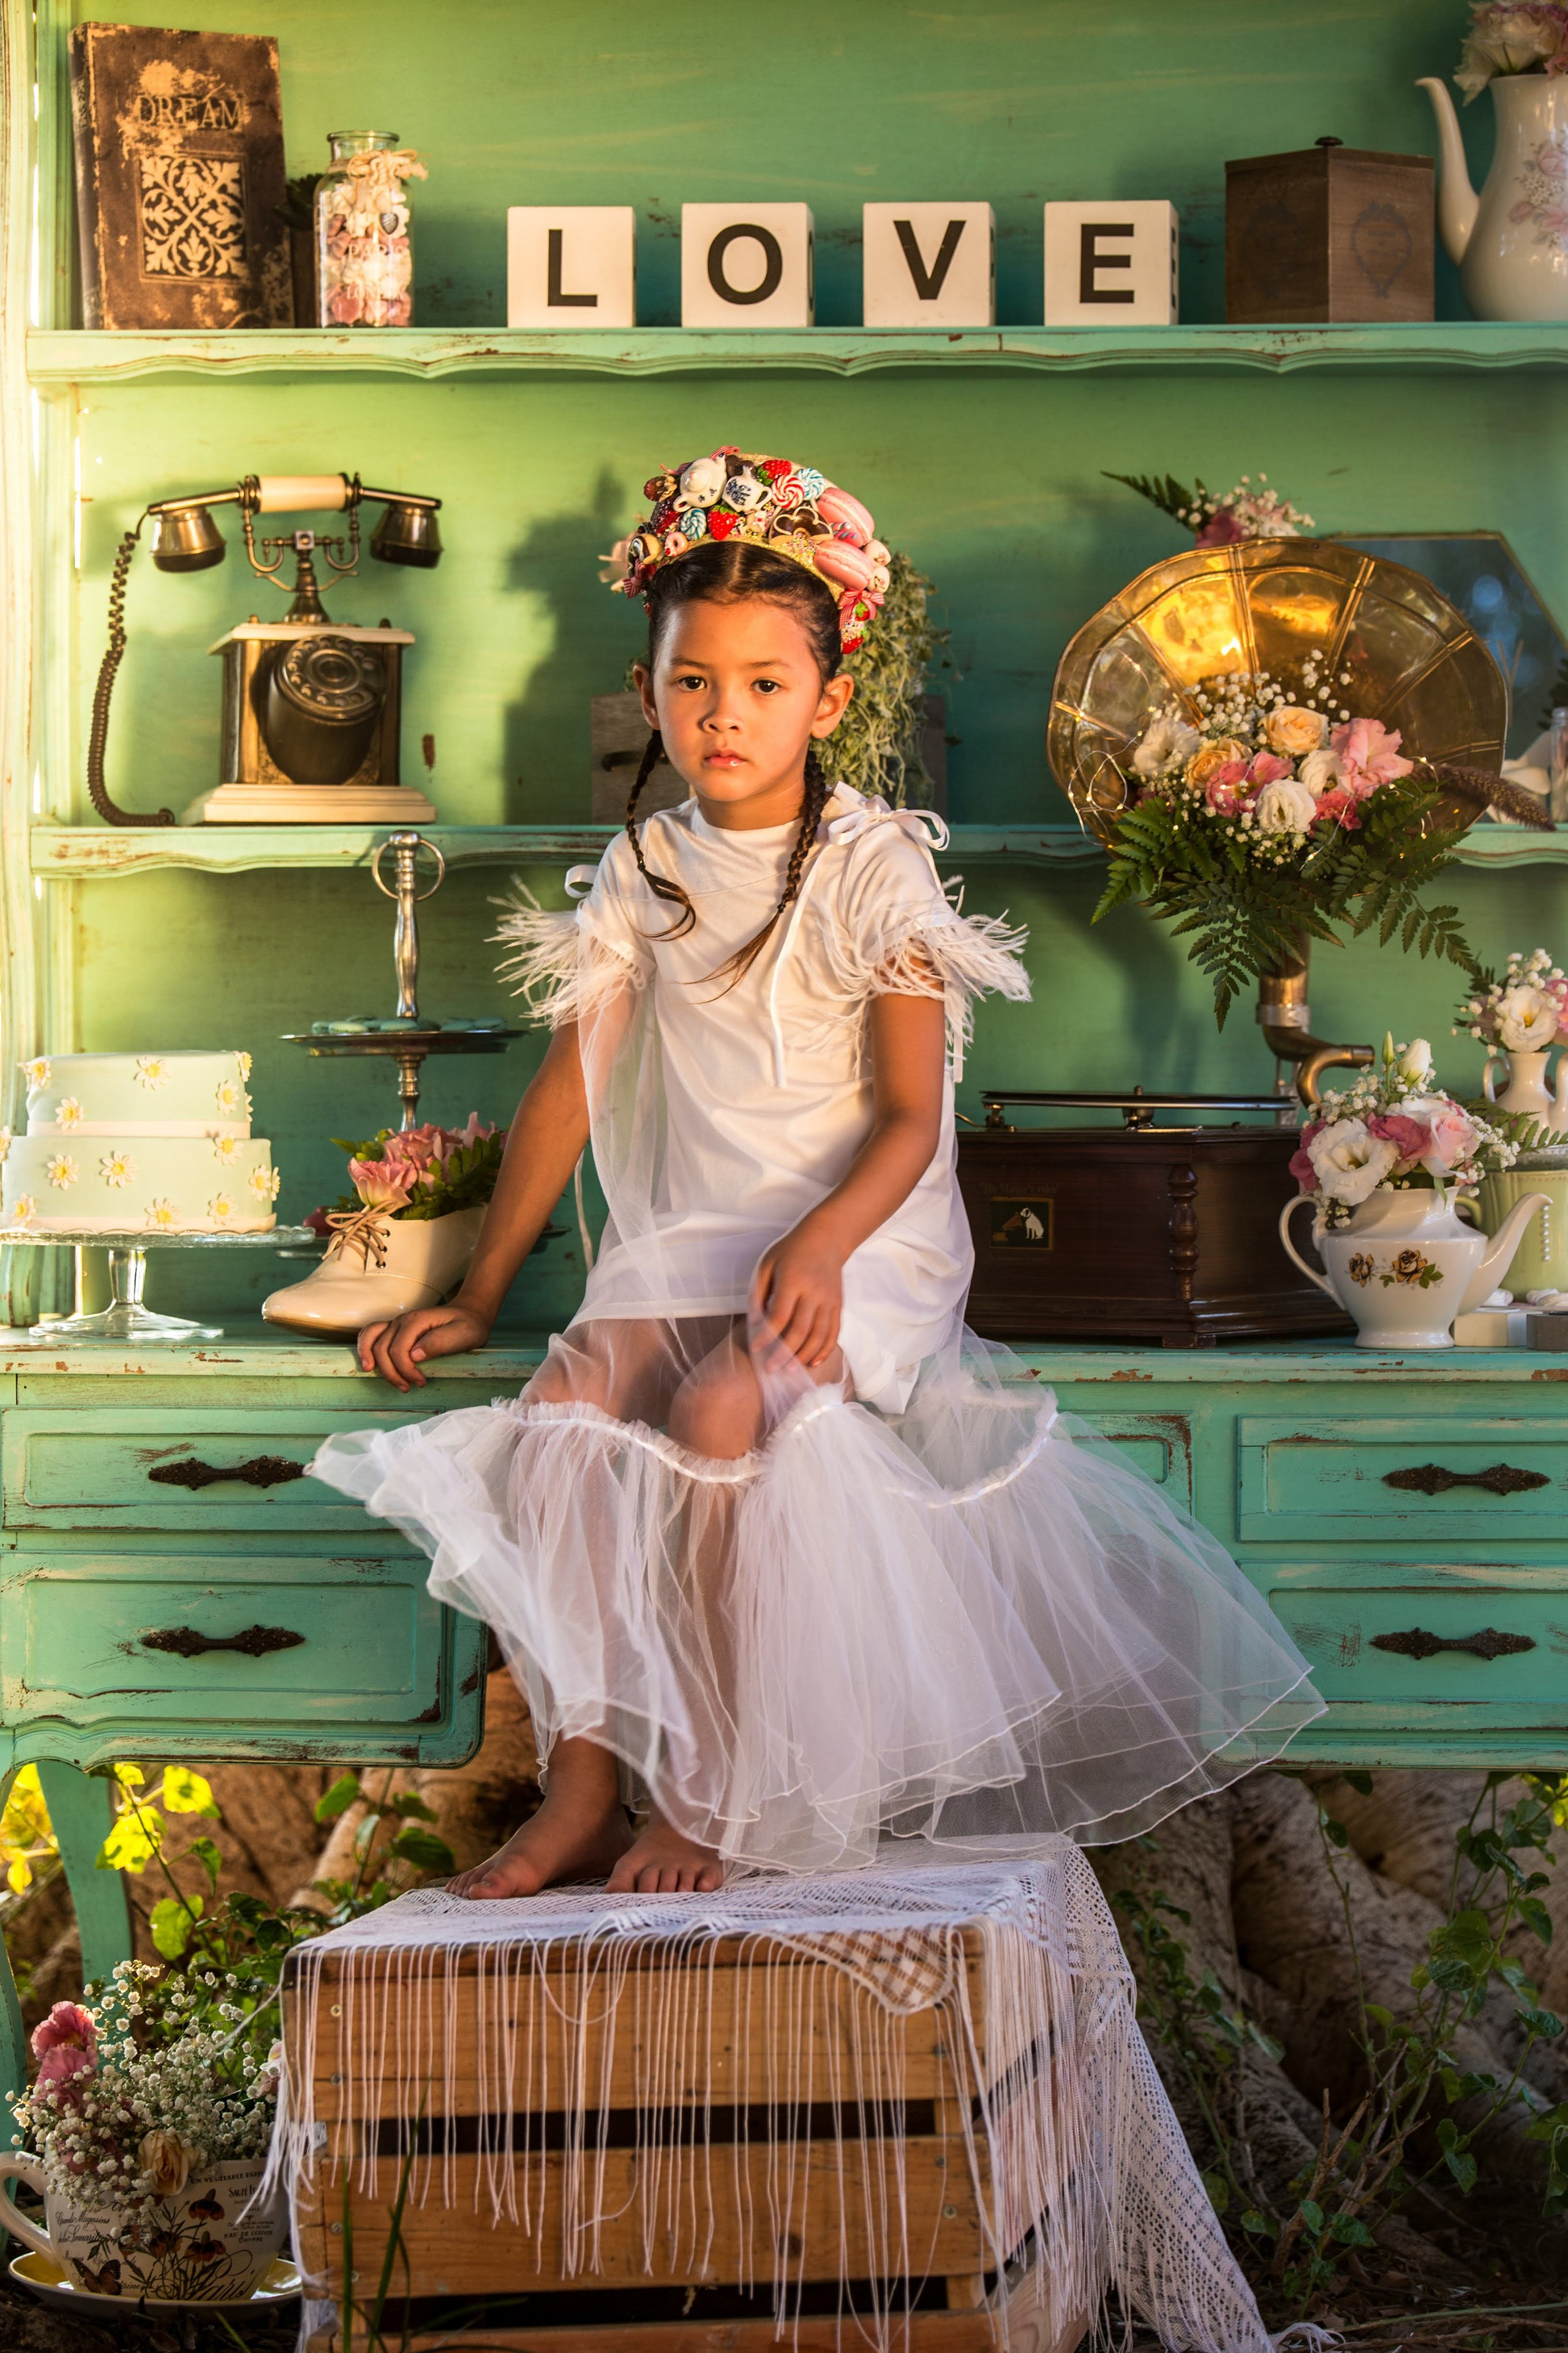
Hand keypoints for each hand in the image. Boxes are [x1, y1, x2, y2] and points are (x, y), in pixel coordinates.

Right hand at [357, 1301, 493, 1391]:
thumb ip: (439, 1343)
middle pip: (382, 1348)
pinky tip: (368, 1361)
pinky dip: (365, 1347)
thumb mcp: (462, 1335)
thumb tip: (414, 1355)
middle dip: (391, 1372)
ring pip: (372, 1340)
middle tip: (407, 1388)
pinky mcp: (395, 1329)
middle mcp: (402, 1320)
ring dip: (371, 1359)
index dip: (405, 1370)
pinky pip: (371, 1334)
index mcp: (417, 1321)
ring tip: (373, 1374)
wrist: (469, 1314)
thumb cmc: (467, 1326)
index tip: (420, 1382)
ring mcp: (396, 1323)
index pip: (399, 1349)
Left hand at [750, 1223, 844, 1367]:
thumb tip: (754, 1323)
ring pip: (819, 1336)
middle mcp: (814, 1292)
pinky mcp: (838, 1305)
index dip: (766, 1336)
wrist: (826, 1239)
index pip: (779, 1316)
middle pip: (800, 1331)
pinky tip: (812, 1363)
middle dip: (784, 1354)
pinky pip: (834, 1332)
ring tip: (789, 1371)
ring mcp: (829, 1300)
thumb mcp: (767, 1263)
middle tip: (770, 1369)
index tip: (755, 1349)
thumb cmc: (790, 1251)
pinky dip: (824, 1350)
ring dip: (803, 1356)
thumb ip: (758, 1292)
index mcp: (793, 1280)